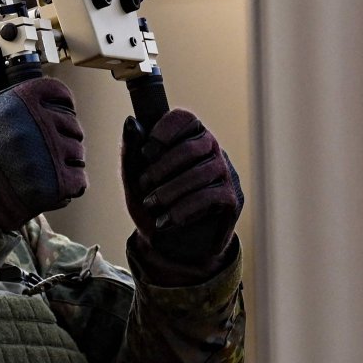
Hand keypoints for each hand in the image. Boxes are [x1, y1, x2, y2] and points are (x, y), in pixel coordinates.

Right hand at [0, 75, 87, 231]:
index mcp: (23, 100)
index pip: (61, 94)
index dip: (57, 108)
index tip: (45, 120)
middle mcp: (38, 122)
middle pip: (73, 125)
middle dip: (59, 140)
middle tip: (36, 153)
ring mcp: (51, 152)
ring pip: (78, 152)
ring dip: (64, 163)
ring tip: (38, 169)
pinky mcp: (60, 181)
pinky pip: (80, 179)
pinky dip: (67, 185)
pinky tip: (45, 184)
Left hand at [121, 109, 242, 285]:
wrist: (168, 244)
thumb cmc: (153, 203)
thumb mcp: (134, 177)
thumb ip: (131, 148)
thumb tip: (131, 121)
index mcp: (189, 135)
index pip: (184, 118)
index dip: (163, 132)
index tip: (146, 153)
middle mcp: (212, 148)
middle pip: (190, 148)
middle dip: (161, 168)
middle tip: (144, 185)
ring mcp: (225, 171)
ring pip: (199, 174)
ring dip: (169, 191)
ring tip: (151, 204)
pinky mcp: (232, 197)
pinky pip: (209, 197)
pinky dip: (182, 209)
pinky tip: (166, 220)